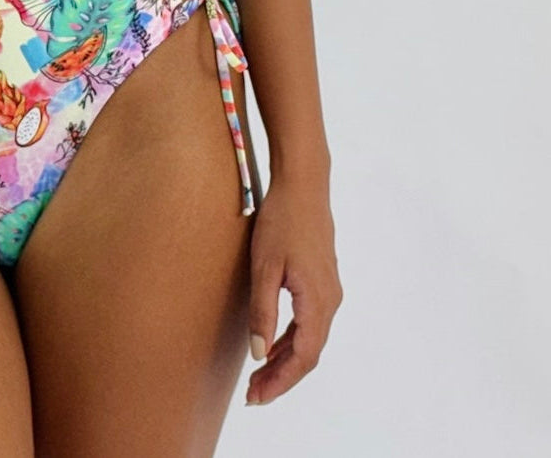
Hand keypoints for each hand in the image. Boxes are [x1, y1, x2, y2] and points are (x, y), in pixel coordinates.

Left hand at [244, 174, 342, 405]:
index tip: (256, 398)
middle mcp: (330, 301)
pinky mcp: (323, 281)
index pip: (302, 358)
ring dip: (285, 359)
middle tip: (252, 395)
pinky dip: (291, 338)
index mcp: (318, 302)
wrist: (304, 184)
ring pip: (310, 339)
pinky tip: (272, 343)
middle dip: (281, 377)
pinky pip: (310, 322)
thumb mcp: (265, 267)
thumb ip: (263, 312)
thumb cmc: (281, 221)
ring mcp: (329, 291)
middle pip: (308, 354)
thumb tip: (259, 355)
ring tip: (258, 376)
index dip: (280, 382)